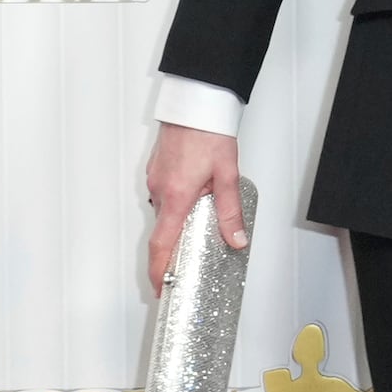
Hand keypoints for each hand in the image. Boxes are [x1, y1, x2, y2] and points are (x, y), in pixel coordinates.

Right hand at [145, 119, 245, 292]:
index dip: (160, 270)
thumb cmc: (207, 132)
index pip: (162, 245)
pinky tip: (193, 200)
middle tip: (186, 262)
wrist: (194, 104)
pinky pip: (164, 196)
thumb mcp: (227, 176)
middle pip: (163, 231)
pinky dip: (176, 205)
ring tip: (198, 224)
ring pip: (165, 212)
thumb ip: (230, 212)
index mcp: (176, 197)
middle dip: (173, 249)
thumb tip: (235, 239)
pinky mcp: (157, 171)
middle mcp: (160, 191)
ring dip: (178, 222)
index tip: (161, 287)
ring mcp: (155, 180)